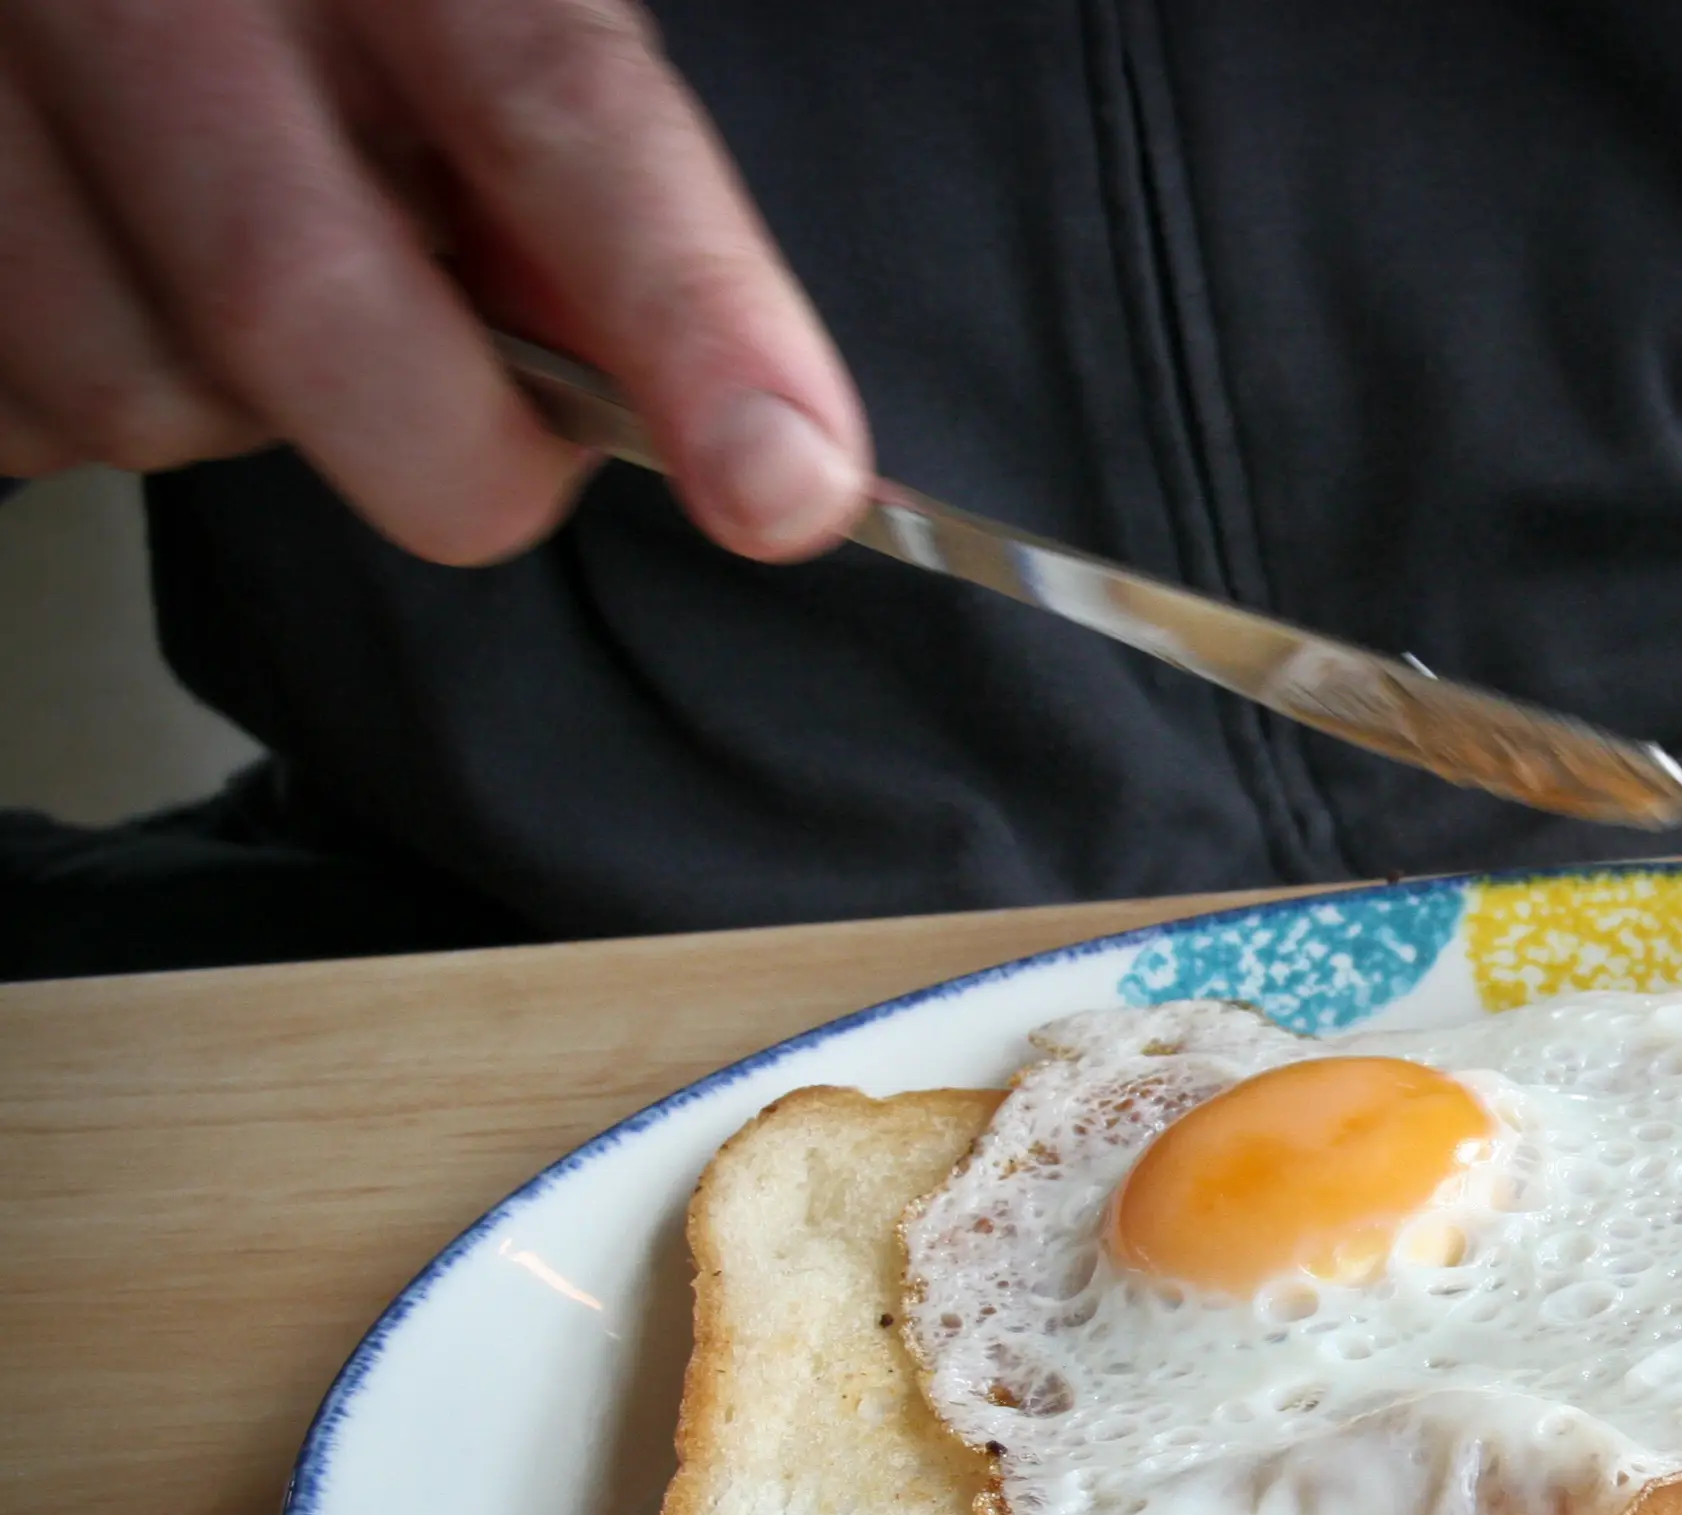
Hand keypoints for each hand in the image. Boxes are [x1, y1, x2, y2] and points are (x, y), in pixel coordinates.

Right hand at [0, 0, 867, 564]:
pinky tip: (136, 272)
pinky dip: (107, 389)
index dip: (687, 311)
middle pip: (302, 306)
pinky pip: (20, 410)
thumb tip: (698, 384)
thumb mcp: (470, 0)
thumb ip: (573, 137)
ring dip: (250, 404)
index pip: (557, 106)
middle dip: (447, 446)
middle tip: (509, 439)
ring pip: (138, 389)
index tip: (786, 481)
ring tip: (270, 262)